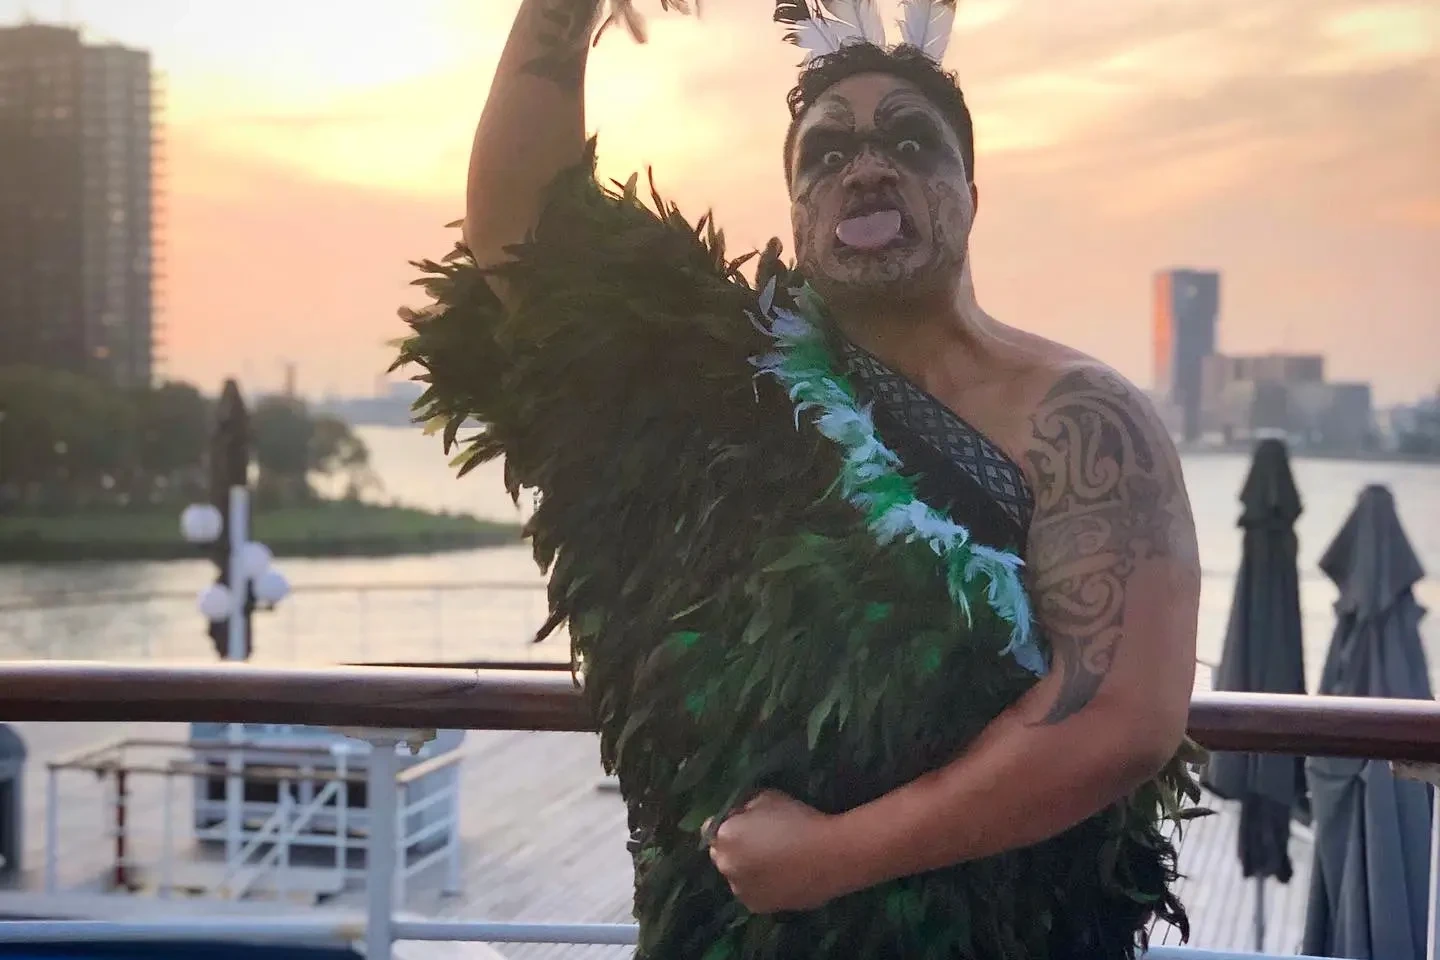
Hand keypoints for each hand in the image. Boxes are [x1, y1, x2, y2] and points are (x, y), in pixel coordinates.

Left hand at [703, 790, 844, 913]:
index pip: (712, 828)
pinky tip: (784, 876)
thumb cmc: (798, 819)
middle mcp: (725, 865)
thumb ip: (745, 806)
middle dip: (736, 848)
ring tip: (777, 862)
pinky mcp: (758, 908)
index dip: (730, 823)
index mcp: (723, 837)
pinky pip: (754, 892)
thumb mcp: (766, 797)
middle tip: (764, 841)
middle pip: (723, 854)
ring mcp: (741, 890)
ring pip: (738, 876)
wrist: (829, 856)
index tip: (749, 821)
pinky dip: (763, 886)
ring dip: (749, 869)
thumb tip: (740, 814)